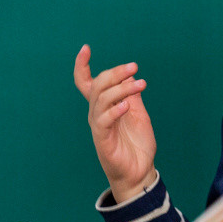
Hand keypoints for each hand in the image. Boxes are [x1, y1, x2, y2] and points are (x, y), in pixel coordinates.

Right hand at [73, 44, 157, 202]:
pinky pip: (104, 121)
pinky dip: (115, 110)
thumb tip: (132, 76)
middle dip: (114, 73)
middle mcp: (97, 114)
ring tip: (140, 84)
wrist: (140, 173)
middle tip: (133, 67)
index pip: (87, 83)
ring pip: (102, 100)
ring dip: (121, 89)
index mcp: (104, 107)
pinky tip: (127, 104)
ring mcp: (99, 127)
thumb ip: (133, 96)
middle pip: (97, 86)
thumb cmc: (137, 145)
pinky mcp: (102, 140)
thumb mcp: (139, 115)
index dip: (82, 66)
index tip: (85, 48)